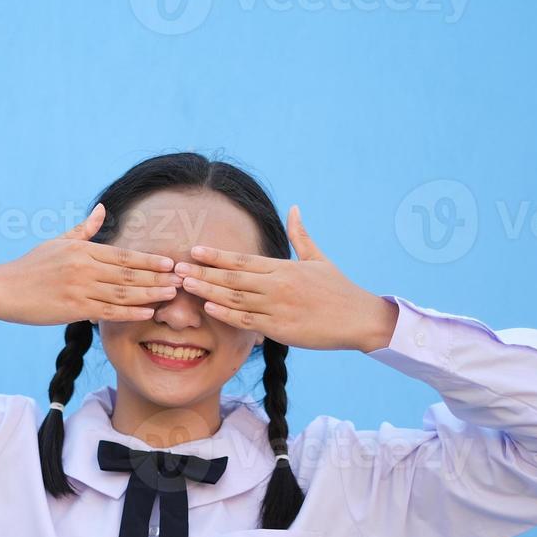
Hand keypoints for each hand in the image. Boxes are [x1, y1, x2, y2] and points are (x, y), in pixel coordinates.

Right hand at [0, 204, 182, 325]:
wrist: (3, 289)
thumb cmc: (31, 266)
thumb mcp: (58, 242)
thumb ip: (85, 229)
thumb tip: (103, 209)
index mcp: (83, 250)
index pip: (124, 255)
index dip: (150, 259)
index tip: (171, 262)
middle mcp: (84, 268)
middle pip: (129, 273)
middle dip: (158, 276)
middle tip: (183, 279)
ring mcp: (79, 289)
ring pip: (123, 292)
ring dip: (150, 294)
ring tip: (172, 294)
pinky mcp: (73, 309)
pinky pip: (108, 311)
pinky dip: (130, 312)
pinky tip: (147, 313)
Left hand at [173, 205, 398, 351]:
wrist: (359, 319)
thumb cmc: (338, 289)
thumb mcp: (318, 259)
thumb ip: (300, 235)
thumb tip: (295, 208)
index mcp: (284, 268)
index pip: (243, 260)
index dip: (217, 255)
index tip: (195, 250)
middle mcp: (278, 285)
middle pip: (233, 278)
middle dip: (203, 272)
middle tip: (177, 268)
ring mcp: (278, 308)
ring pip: (235, 298)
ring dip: (208, 291)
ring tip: (185, 285)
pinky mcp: (280, 329)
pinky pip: (247, 321)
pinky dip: (226, 314)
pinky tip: (208, 308)